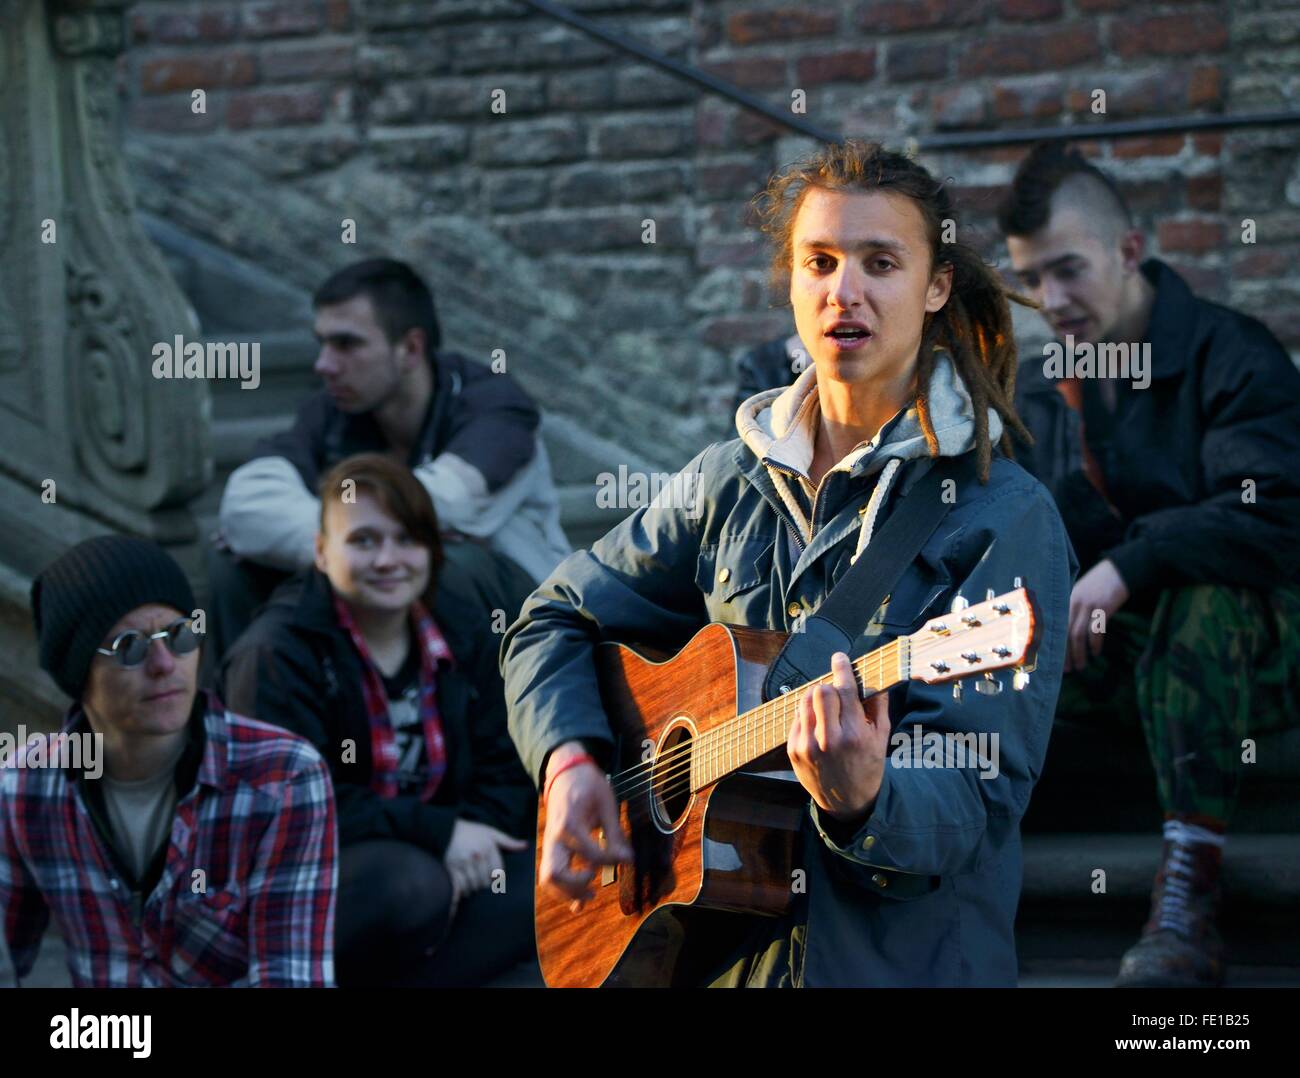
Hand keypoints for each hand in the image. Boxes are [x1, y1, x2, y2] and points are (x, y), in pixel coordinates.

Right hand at [444, 818, 528, 903]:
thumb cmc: (472, 832)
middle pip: (485, 882)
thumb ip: (509, 842)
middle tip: (481, 881)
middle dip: (484, 884)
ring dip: (473, 888)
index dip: (496, 878)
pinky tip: (464, 887)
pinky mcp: (451, 868)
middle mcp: (477, 856)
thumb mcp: (491, 833)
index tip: (492, 876)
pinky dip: (463, 890)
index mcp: (489, 848)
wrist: (447, 829)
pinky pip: (460, 886)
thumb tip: (525, 846)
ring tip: (472, 883)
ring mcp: (464, 862)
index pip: (498, 873)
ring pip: (473, 886)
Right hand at [539, 741, 632, 913]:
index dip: (610, 860)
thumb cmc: (588, 785)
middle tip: (596, 886)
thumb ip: (615, 834)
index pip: (589, 855)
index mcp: (569, 824)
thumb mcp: (607, 804)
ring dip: (568, 892)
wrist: (566, 773)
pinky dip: (563, 891)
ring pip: (548, 879)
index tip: (627, 858)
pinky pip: (551, 874)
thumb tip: (627, 859)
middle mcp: (554, 837)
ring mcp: (550, 844)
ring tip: (591, 892)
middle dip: (576, 887)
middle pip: (554, 875)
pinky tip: (580, 901)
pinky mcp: (552, 848)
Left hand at [787, 652, 890, 824]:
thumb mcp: (881, 739)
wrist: (847, 803)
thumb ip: (878, 706)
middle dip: (829, 687)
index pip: (843, 690)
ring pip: (805, 701)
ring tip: (827, 710)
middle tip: (837, 694)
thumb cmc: (868, 768)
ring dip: (816, 698)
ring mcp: (807, 746)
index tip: (840, 658)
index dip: (841, 669)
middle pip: (820, 690)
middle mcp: (829, 740)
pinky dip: (808, 715)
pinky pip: (797, 718)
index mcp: (854, 735)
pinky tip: (819, 726)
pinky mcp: (793, 750)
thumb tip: (874, 678)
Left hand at [1065, 558, 1129, 672]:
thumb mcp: (1082, 591)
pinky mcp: (1102, 607)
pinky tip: (1095, 652)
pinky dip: (1094, 643)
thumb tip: (1068, 630)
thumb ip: (1074, 607)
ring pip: (1078, 634)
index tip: (1053, 659)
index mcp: (1066, 599)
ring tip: (1080, 666)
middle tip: (1066, 670)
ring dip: (1078, 653)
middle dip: (1064, 653)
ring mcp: (1087, 605)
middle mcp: (1073, 602)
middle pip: (1064, 633)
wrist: (1121, 569)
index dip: (1055, 644)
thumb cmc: (1101, 582)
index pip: (1056, 626)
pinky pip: (1095, 630)